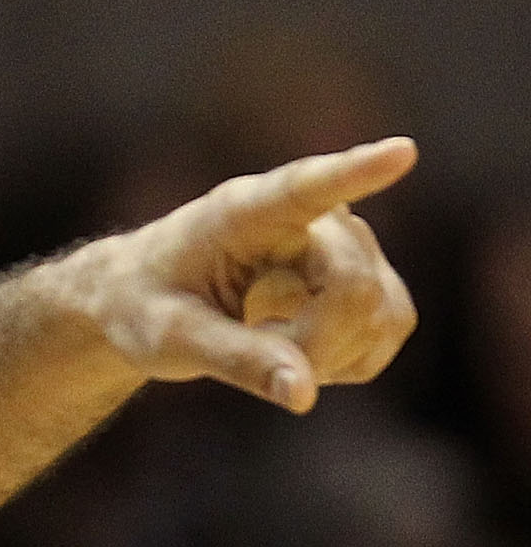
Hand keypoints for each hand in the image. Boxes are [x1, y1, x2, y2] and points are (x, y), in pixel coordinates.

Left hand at [62, 136, 419, 411]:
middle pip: (354, 289)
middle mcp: (312, 216)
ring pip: (380, 312)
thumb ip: (235, 360)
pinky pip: (387, 329)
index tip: (402, 152)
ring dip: (326, 353)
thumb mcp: (169, 338)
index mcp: (245, 211)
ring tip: (263, 340)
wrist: (144, 300)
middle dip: (311, 344)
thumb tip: (304, 394)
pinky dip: (345, 358)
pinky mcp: (374, 279)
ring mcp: (351, 245)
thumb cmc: (146, 305)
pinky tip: (295, 348)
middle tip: (247, 347)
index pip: (307, 188)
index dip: (356, 172)